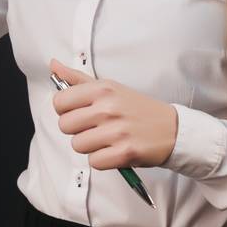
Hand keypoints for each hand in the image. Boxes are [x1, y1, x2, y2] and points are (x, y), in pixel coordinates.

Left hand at [50, 57, 178, 170]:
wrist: (173, 129)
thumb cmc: (137, 108)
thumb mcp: (110, 87)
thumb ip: (78, 79)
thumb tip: (53, 65)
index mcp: (102, 88)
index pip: (59, 102)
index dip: (66, 110)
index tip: (80, 112)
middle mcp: (108, 107)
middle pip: (65, 125)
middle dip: (77, 129)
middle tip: (96, 128)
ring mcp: (117, 131)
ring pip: (77, 145)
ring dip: (90, 146)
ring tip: (107, 139)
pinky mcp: (125, 152)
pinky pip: (94, 161)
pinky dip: (103, 160)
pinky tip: (115, 150)